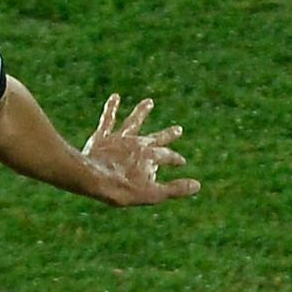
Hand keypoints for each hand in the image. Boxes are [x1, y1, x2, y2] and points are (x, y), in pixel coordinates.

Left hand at [81, 94, 200, 205]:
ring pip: (134, 122)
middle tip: (178, 129)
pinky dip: (112, 107)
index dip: (175, 159)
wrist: (93, 180)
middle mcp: (138, 143)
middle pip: (156, 138)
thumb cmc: (122, 190)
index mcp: (151, 156)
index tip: (181, 162)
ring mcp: (120, 138)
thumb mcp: (152, 194)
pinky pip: (108, 119)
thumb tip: (198, 185)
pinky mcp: (102, 137)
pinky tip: (115, 96)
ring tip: (148, 101)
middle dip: (168, 135)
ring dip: (142, 112)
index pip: (168, 156)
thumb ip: (174, 189)